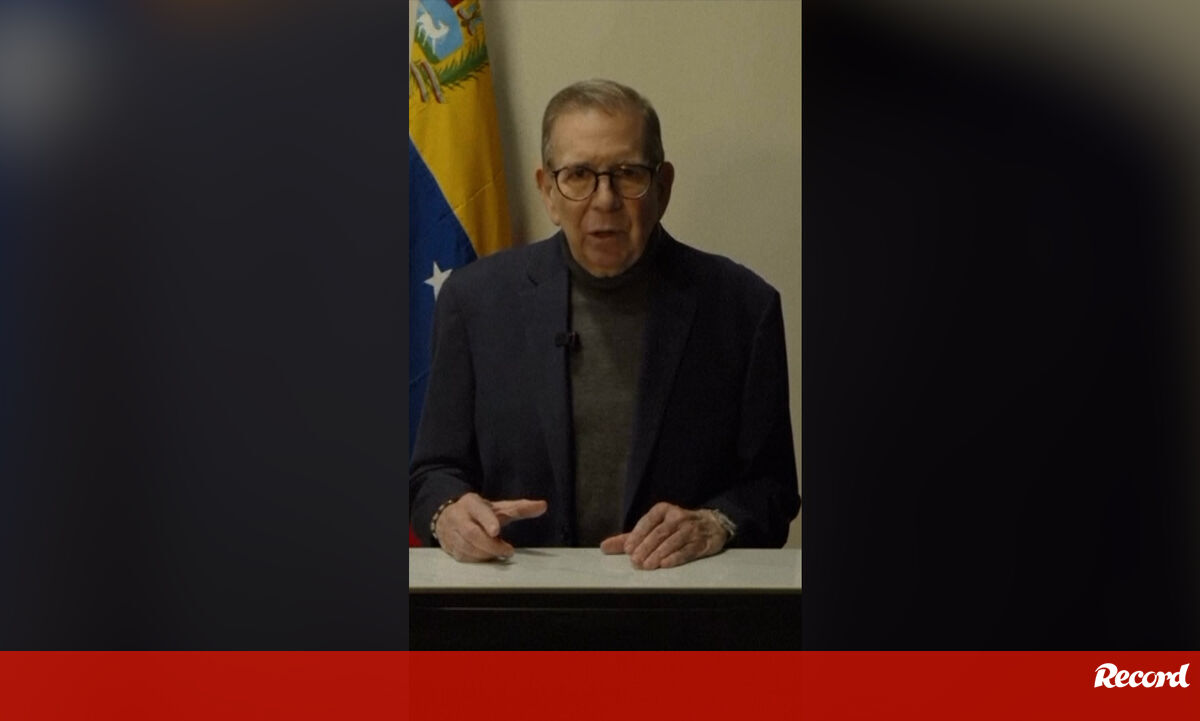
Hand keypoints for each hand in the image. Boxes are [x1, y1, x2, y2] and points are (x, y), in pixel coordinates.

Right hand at [435, 493, 547, 561]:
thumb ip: (521, 508)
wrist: (449, 516)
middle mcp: (458, 516)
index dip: (487, 521)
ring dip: (485, 554)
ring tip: (500, 553)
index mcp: (471, 503)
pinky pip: (463, 556)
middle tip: (508, 551)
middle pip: (472, 533)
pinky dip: (477, 559)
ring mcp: (450, 532)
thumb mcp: (499, 508)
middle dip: (491, 545)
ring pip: (466, 547)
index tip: (496, 531)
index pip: (479, 511)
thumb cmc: (479, 513)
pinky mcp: (449, 547)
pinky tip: (487, 557)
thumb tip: (543, 506)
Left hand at [599, 502, 728, 569]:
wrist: (711, 524)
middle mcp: (677, 517)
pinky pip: (687, 550)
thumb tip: (604, 547)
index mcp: (663, 510)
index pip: (648, 521)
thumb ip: (629, 538)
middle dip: (646, 547)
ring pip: (672, 542)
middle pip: (659, 533)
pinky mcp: (701, 542)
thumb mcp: (653, 527)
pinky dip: (675, 558)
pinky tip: (665, 565)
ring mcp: (691, 529)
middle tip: (635, 562)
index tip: (628, 549)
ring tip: (647, 566)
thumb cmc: (675, 527)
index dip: (637, 535)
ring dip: (658, 554)